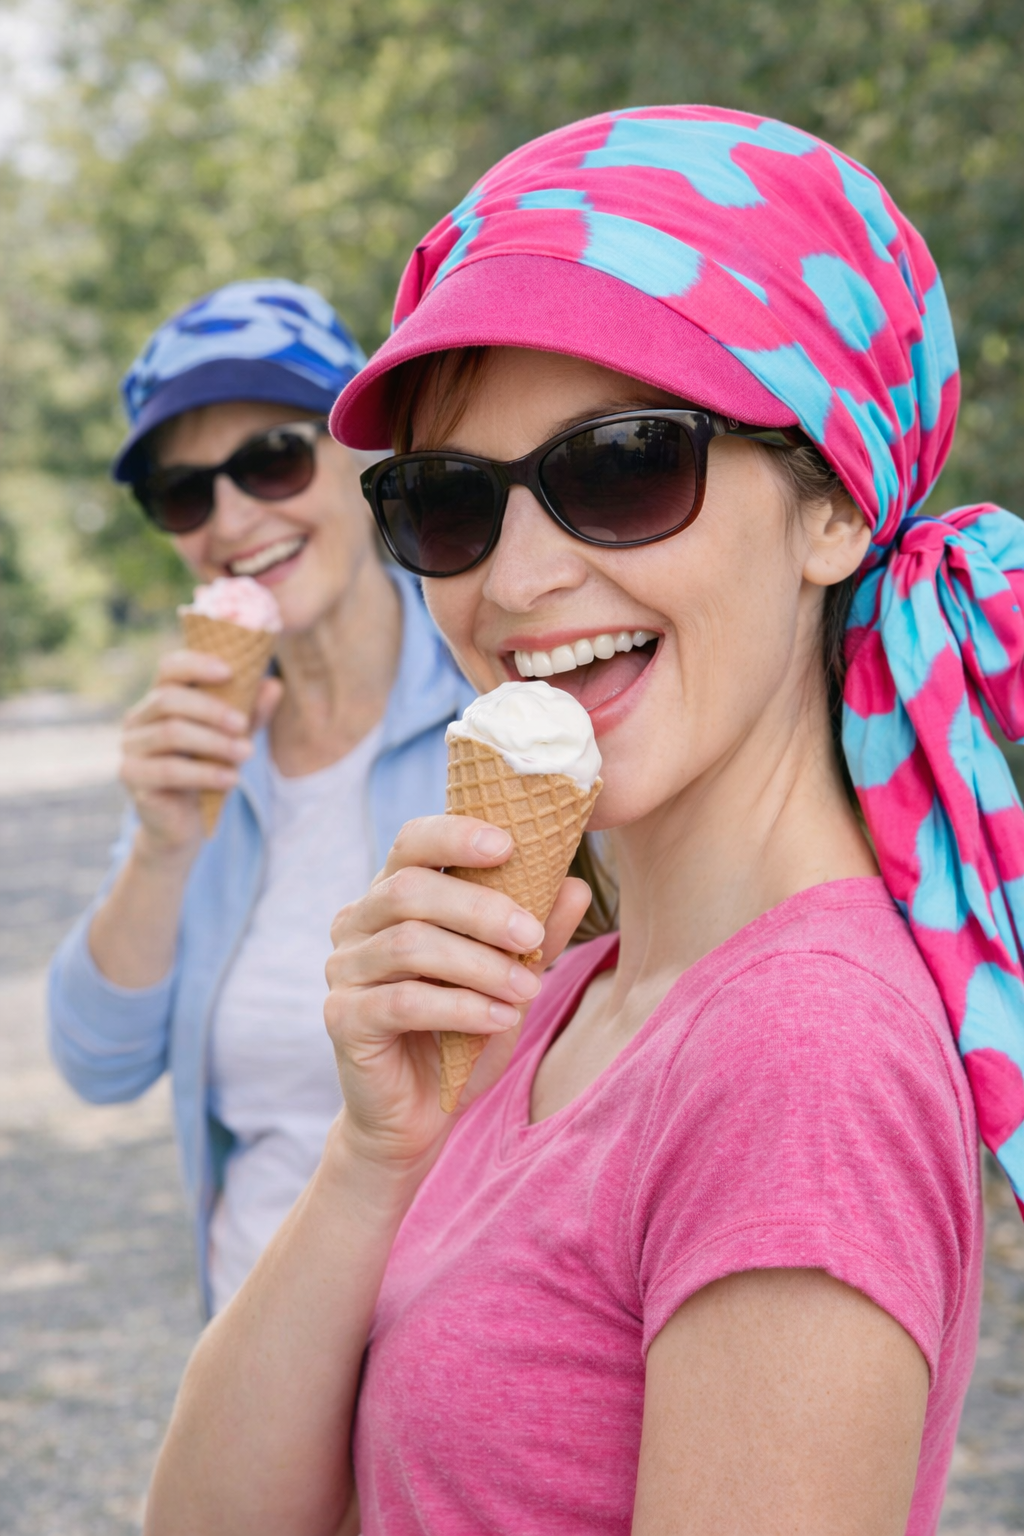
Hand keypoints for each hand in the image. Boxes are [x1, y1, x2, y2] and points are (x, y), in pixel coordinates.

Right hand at [120, 647, 281, 855]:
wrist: (183, 823)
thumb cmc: (206, 771)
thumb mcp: (233, 739)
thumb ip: (250, 714)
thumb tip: (275, 685)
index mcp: (160, 700)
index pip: (169, 668)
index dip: (196, 664)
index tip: (229, 672)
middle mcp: (138, 719)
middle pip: (168, 699)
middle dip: (211, 709)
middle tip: (242, 725)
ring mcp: (130, 747)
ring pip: (170, 733)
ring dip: (214, 742)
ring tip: (246, 753)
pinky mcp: (132, 776)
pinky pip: (169, 769)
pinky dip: (205, 772)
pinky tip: (231, 779)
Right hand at [325, 814, 591, 1172]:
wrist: (420, 1115)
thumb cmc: (463, 1032)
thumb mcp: (510, 977)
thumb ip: (538, 933)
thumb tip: (573, 884)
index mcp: (392, 895)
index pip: (412, 841)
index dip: (455, 834)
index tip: (509, 844)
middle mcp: (356, 922)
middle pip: (409, 890)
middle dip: (480, 909)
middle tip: (533, 936)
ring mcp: (342, 969)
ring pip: (408, 944)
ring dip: (478, 964)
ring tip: (529, 989)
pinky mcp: (341, 1017)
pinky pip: (401, 1001)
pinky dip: (459, 1006)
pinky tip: (499, 1019)